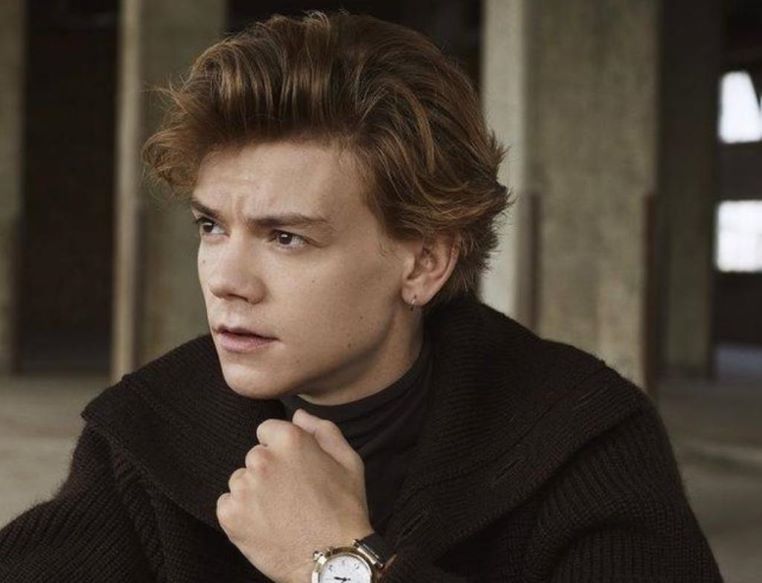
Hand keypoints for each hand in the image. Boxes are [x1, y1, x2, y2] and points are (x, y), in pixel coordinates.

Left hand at [216, 408, 373, 582]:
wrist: (333, 559)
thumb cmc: (345, 510)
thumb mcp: (348, 461)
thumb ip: (323, 430)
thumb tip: (299, 414)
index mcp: (290, 440)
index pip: (267, 430)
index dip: (282, 449)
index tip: (293, 469)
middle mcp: (262, 459)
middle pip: (255, 456)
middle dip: (269, 471)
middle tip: (291, 495)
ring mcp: (244, 488)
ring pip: (241, 481)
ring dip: (254, 492)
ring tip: (280, 513)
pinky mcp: (230, 515)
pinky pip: (227, 504)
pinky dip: (241, 514)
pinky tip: (265, 524)